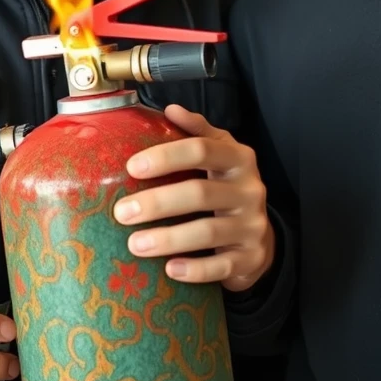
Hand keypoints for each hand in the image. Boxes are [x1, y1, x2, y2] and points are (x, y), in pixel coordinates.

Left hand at [113, 104, 273, 291]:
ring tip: (134, 244)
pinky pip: (222, 266)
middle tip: (122, 212)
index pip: (202, 149)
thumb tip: (170, 109)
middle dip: (158, 202)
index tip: (132, 167)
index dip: (167, 156)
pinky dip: (195, 269)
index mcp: (238, 158)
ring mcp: (252, 225)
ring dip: (168, 238)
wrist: (259, 236)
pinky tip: (169, 270)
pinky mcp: (251, 257)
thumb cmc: (227, 186)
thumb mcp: (220, 153)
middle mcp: (249, 189)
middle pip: (200, 193)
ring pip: (209, 231)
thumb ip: (197, 131)